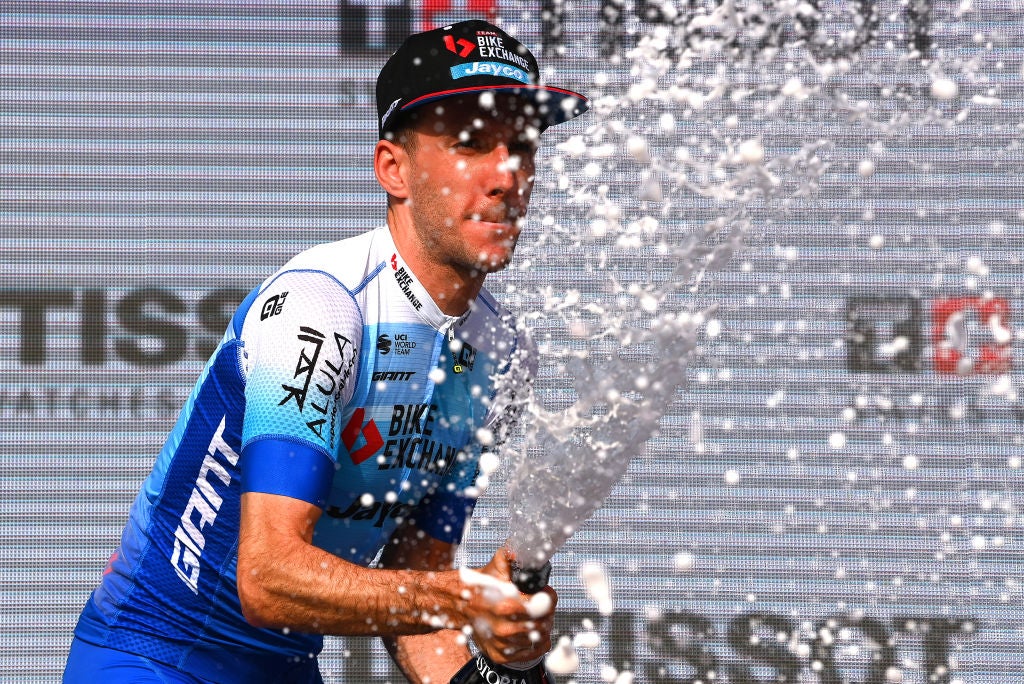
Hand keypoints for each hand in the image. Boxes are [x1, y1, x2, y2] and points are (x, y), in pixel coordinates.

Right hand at [458, 549, 556, 664]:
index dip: (548, 598)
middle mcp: (503, 629)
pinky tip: (528, 629)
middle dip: (545, 612)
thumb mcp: (497, 565)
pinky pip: (534, 651)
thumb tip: (521, 551)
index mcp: (505, 606)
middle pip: (543, 624)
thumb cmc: (483, 585)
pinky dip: (536, 641)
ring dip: (541, 626)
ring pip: (540, 638)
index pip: (542, 607)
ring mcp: (503, 645)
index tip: (545, 593)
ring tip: (532, 616)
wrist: (461, 605)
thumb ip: (511, 554)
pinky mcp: (502, 656)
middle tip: (539, 605)